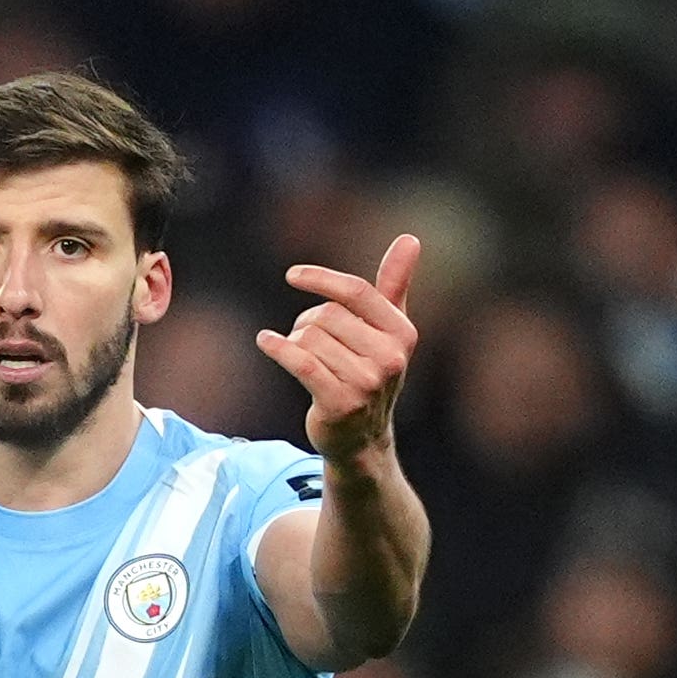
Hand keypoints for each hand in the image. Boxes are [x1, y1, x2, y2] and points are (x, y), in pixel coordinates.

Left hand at [255, 234, 419, 463]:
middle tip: (307, 341)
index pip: (357, 291)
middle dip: (307, 323)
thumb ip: (395, 285)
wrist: (360, 439)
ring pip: (309, 337)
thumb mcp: (387, 330)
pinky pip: (300, 361)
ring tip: (303, 359)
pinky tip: (266, 341)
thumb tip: (410, 238)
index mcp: (403, 333)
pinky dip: (277, 347)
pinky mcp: (339, 402)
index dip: (321, 279)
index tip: (292, 276)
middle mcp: (390, 357)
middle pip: (327, 315)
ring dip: (295, 343)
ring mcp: (366, 382)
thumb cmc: (370, 374)